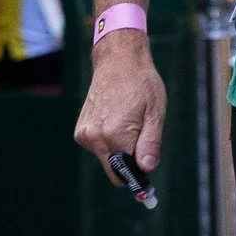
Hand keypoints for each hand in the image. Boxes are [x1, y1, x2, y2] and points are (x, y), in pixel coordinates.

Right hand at [75, 36, 167, 179]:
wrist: (118, 61)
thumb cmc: (141, 84)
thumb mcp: (155, 113)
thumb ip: (151, 144)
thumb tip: (147, 169)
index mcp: (115, 135)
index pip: (126, 174)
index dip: (139, 173)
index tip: (146, 167)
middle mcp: (96, 138)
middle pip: (114, 169)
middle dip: (128, 161)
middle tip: (141, 138)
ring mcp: (85, 135)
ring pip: (106, 158)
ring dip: (118, 149)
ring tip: (128, 121)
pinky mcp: (80, 130)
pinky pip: (98, 147)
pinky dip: (108, 140)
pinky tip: (115, 119)